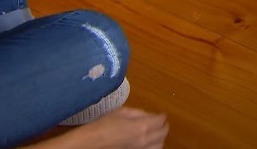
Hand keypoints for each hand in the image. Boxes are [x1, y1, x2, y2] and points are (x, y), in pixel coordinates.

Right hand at [47, 107, 169, 148]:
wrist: (91, 143)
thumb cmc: (103, 125)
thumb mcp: (121, 112)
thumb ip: (138, 112)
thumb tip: (149, 114)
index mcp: (142, 126)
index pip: (160, 120)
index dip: (162, 116)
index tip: (161, 114)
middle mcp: (145, 140)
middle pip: (163, 133)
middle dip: (164, 126)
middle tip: (163, 123)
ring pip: (160, 145)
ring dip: (161, 138)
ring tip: (158, 134)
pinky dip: (154, 147)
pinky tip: (150, 144)